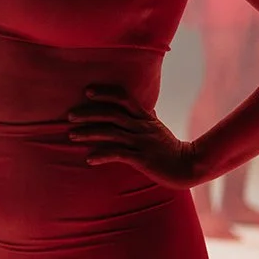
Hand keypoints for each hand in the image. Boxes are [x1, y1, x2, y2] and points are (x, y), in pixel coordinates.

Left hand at [66, 86, 199, 186]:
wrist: (189, 166)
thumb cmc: (171, 147)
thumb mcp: (159, 128)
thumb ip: (150, 117)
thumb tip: (148, 107)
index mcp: (145, 117)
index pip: (123, 98)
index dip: (105, 93)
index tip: (87, 92)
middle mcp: (141, 127)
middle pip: (111, 114)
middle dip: (89, 113)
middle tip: (70, 116)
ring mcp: (141, 142)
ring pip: (111, 133)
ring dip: (89, 133)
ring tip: (72, 136)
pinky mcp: (142, 158)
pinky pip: (118, 154)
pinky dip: (102, 155)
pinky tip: (89, 159)